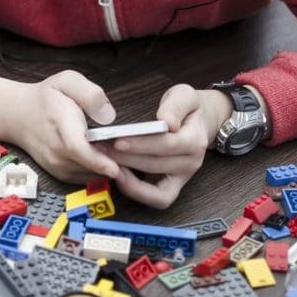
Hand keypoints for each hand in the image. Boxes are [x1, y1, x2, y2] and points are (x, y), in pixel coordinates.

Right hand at [0, 70, 119, 183]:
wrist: (18, 115)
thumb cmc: (46, 98)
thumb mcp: (67, 81)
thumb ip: (90, 94)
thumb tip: (108, 115)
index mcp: (60, 124)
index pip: (77, 148)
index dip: (97, 160)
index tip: (116, 167)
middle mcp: (56, 150)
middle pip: (88, 165)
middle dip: (112, 162)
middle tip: (127, 150)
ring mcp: (56, 165)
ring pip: (90, 174)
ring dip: (106, 167)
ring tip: (115, 150)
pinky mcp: (60, 174)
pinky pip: (85, 178)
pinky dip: (98, 171)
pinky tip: (104, 156)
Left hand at [96, 84, 230, 208]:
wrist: (196, 122)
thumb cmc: (186, 109)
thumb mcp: (184, 96)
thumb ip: (175, 105)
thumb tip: (167, 121)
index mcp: (195, 139)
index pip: (167, 144)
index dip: (141, 144)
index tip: (117, 139)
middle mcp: (191, 162)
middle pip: (155, 165)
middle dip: (125, 158)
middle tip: (101, 149)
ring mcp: (183, 177)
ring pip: (155, 187)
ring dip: (127, 177)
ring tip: (106, 162)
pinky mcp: (174, 187)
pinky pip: (158, 199)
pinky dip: (138, 192)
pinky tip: (119, 176)